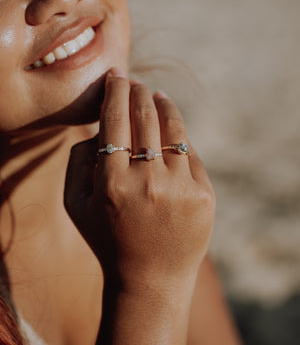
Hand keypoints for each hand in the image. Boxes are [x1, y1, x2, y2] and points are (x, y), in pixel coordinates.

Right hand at [64, 68, 214, 289]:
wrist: (150, 278)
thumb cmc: (108, 238)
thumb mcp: (77, 204)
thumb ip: (78, 160)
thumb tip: (99, 126)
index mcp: (112, 183)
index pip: (114, 119)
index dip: (115, 91)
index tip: (116, 76)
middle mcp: (148, 182)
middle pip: (145, 117)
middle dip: (139, 92)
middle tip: (136, 83)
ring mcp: (181, 188)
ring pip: (174, 129)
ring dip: (164, 106)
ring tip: (157, 96)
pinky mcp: (204, 196)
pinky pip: (191, 154)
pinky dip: (179, 141)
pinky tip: (171, 137)